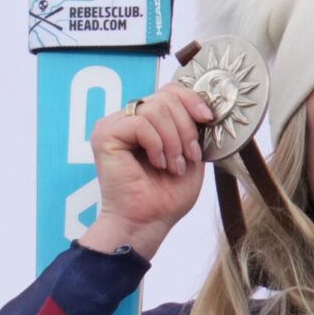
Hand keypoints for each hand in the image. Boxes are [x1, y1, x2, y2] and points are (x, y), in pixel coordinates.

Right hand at [78, 81, 218, 258]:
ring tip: (172, 166)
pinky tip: (157, 164)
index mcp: (145, 121)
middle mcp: (126, 118)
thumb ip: (193, 128)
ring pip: (155, 109)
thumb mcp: (190, 155)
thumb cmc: (166, 197)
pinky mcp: (105, 135)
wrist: (147, 223)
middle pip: (165, 97)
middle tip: (188, 157)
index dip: (192, 100)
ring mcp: (113, 125)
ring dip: (173, 141)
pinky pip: (140, 123)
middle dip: (185, 128)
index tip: (208, 120)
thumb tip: (207, 107)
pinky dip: (156, 144)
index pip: (169, 91)